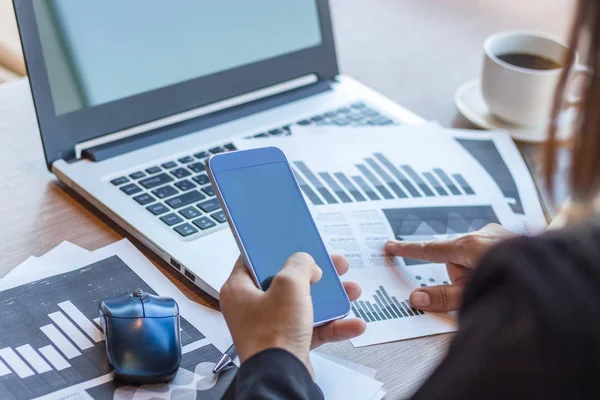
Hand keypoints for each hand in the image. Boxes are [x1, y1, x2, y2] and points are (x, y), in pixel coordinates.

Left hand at [220, 253, 365, 377]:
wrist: (281, 377)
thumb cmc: (273, 334)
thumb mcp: (289, 285)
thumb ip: (300, 264)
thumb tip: (307, 263)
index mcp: (239, 289)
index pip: (254, 259)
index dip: (277, 248)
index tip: (294, 241)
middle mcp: (252, 307)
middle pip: (287, 281)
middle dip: (316, 273)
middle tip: (334, 264)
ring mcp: (270, 326)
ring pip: (304, 304)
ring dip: (331, 298)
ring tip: (352, 290)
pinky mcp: (287, 343)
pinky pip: (313, 328)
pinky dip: (333, 325)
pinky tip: (353, 323)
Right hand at [385, 223, 513, 311]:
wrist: (553, 265)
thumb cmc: (515, 281)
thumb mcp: (473, 294)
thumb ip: (443, 296)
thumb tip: (415, 297)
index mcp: (468, 245)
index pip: (429, 249)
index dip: (407, 249)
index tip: (389, 246)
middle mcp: (482, 233)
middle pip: (453, 257)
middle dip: (459, 275)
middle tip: (475, 290)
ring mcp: (498, 233)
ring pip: (471, 255)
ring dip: (476, 270)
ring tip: (494, 282)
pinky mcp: (509, 237)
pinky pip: (486, 250)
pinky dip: (487, 263)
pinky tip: (503, 272)